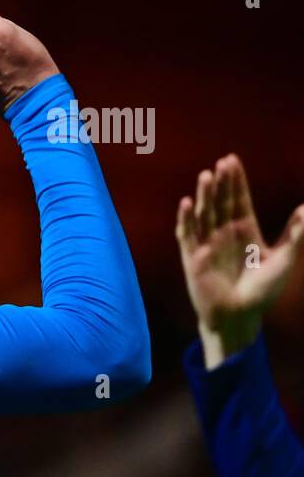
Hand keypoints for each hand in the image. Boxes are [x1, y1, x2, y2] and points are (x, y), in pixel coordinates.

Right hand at [176, 154, 303, 368]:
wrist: (240, 316)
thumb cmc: (262, 291)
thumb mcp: (284, 259)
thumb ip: (295, 234)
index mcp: (244, 230)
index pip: (238, 199)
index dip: (236, 181)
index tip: (231, 160)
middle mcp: (223, 233)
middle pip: (220, 202)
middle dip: (220, 183)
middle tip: (221, 163)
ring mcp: (207, 243)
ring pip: (203, 213)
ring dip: (203, 195)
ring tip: (206, 175)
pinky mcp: (193, 257)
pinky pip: (187, 234)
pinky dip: (185, 219)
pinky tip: (186, 203)